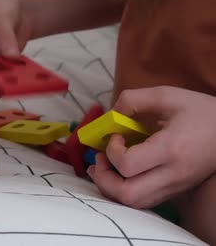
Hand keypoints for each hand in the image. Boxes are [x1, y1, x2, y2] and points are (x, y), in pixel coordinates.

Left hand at [87, 86, 215, 208]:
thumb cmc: (201, 112)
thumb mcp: (167, 95)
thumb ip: (133, 99)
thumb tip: (109, 114)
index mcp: (171, 149)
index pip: (128, 165)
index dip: (112, 152)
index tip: (115, 136)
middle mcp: (173, 174)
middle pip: (127, 195)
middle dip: (103, 178)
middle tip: (99, 159)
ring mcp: (175, 187)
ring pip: (134, 204)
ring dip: (110, 187)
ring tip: (104, 167)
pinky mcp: (176, 192)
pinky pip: (144, 201)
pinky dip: (124, 191)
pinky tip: (119, 173)